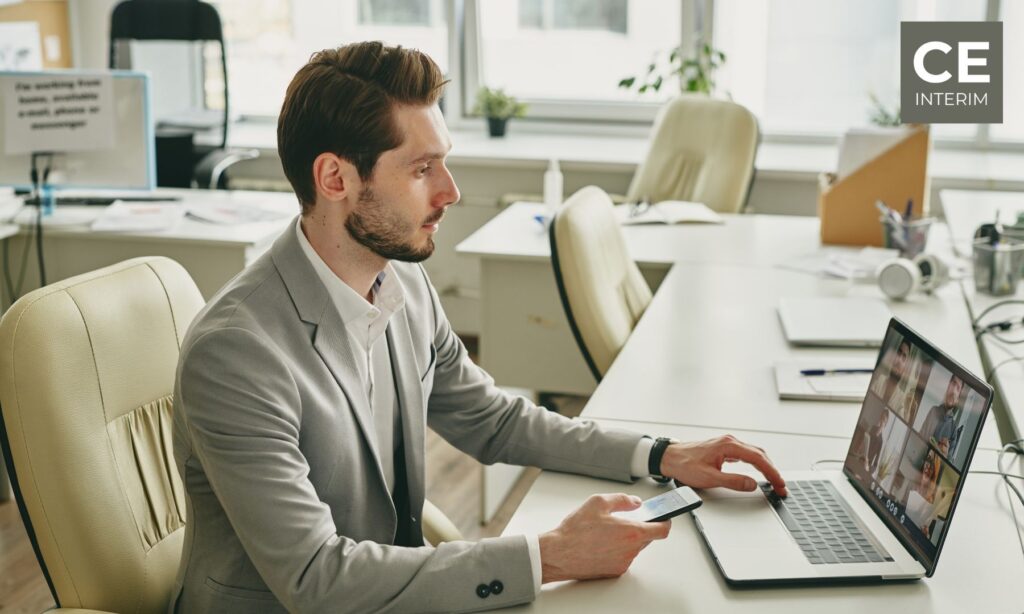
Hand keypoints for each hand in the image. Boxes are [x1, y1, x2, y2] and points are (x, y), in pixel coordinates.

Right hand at [538, 493, 670, 582]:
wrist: (558, 554)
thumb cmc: (575, 531)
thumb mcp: (598, 502)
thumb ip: (622, 500)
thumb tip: (635, 502)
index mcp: (631, 533)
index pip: (662, 530)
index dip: (665, 521)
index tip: (663, 517)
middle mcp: (630, 550)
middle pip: (647, 538)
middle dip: (640, 528)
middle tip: (626, 520)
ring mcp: (623, 562)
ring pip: (634, 548)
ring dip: (627, 539)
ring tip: (606, 531)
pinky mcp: (614, 571)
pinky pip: (623, 557)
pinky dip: (617, 549)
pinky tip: (601, 542)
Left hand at [660, 435, 787, 496]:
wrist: (669, 457)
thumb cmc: (684, 464)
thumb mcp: (709, 478)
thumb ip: (733, 481)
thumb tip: (752, 484)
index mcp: (728, 445)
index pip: (758, 459)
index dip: (772, 473)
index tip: (780, 484)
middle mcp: (730, 442)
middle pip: (760, 455)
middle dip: (772, 471)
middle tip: (781, 486)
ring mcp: (727, 444)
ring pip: (754, 454)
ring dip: (766, 467)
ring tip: (774, 481)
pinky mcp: (724, 449)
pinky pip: (746, 455)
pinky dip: (756, 464)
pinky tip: (759, 472)